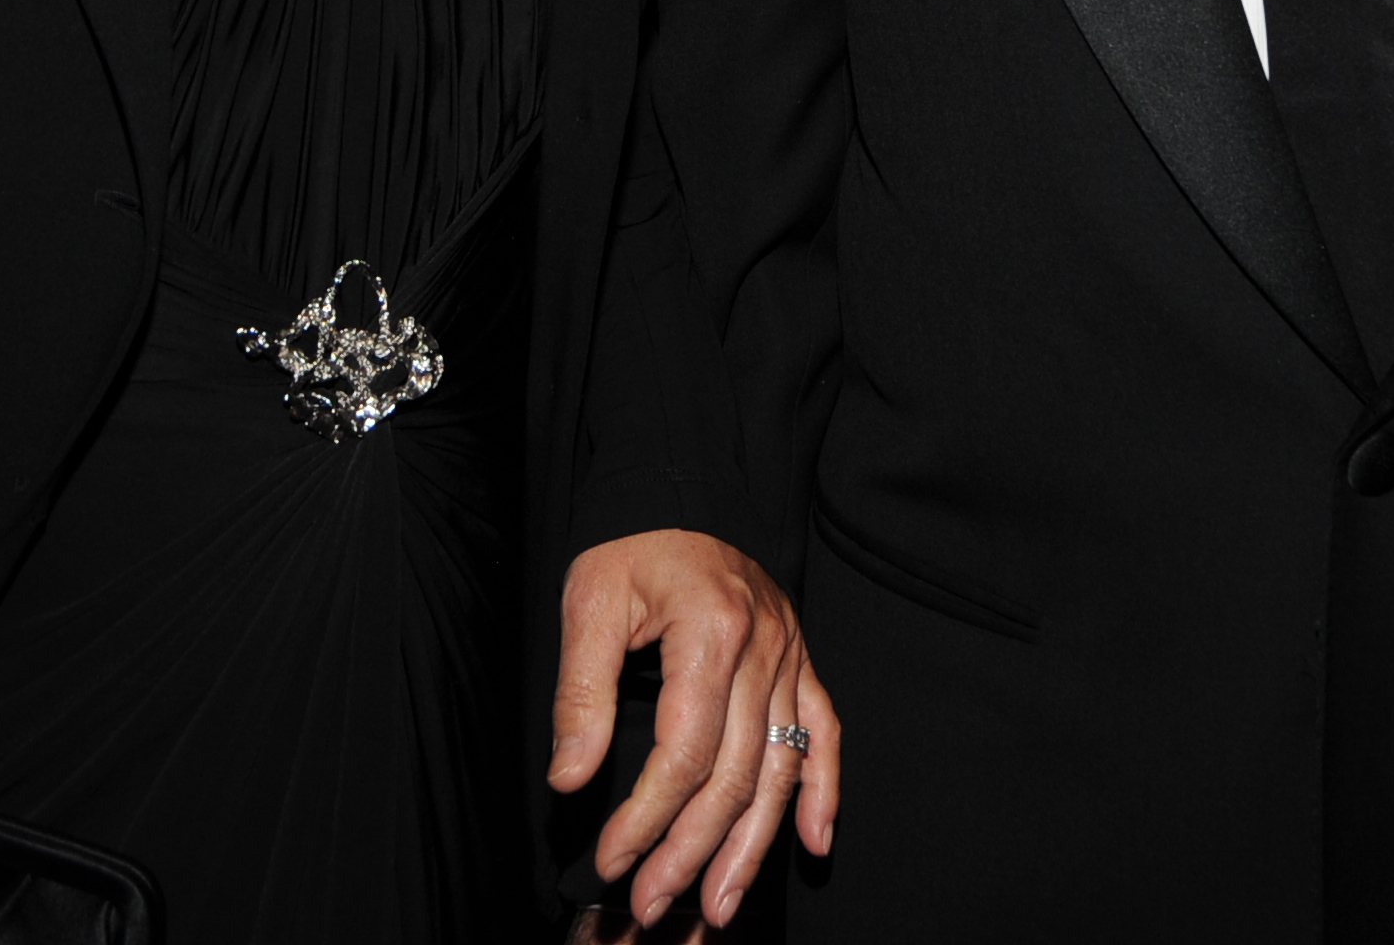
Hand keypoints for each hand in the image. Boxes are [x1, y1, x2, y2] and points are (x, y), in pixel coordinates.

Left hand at [551, 528, 838, 929]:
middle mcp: (765, 648)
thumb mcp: (590, 603)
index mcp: (713, 632)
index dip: (647, 817)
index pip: (684, 752)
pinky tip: (814, 840)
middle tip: (656, 903)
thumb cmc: (632, 545)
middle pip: (736, 775)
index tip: (614, 859)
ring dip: (753, 846)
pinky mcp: (800, 660)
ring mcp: (791, 656)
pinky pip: (823, 732)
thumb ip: (581, 692)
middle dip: (693, 851)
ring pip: (782, 769)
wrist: (680, 490)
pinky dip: (823, 788)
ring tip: (721, 903)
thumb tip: (570, 778)